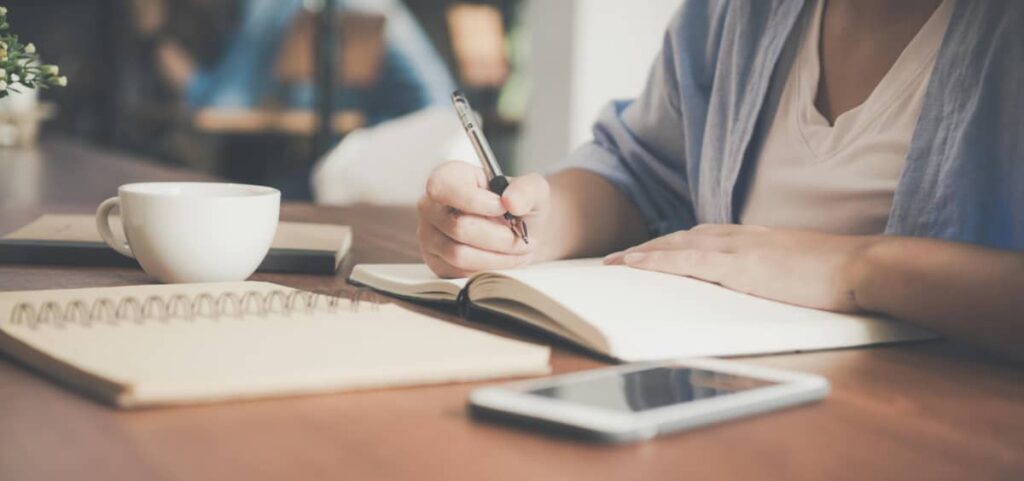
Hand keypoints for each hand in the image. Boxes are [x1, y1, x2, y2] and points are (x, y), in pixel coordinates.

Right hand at [417, 161, 549, 277]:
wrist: (519, 231)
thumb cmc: (518, 206)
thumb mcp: (532, 189)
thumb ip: (526, 190)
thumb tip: (511, 201)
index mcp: (448, 178)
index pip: (443, 188)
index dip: (474, 201)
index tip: (503, 208)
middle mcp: (431, 206)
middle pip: (458, 227)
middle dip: (499, 237)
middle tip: (522, 238)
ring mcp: (429, 236)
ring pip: (459, 254)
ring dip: (497, 257)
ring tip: (518, 251)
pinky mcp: (437, 262)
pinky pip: (460, 272)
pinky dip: (488, 270)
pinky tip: (504, 260)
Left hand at [604, 224, 880, 311]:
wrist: (862, 266)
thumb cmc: (840, 274)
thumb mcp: (800, 269)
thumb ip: (777, 271)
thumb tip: (767, 284)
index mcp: (756, 238)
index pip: (705, 237)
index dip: (675, 244)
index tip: (653, 250)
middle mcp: (741, 236)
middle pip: (684, 237)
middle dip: (651, 247)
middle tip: (620, 257)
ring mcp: (738, 248)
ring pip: (677, 244)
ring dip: (643, 252)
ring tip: (616, 261)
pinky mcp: (738, 266)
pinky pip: (685, 260)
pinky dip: (655, 260)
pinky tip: (633, 263)